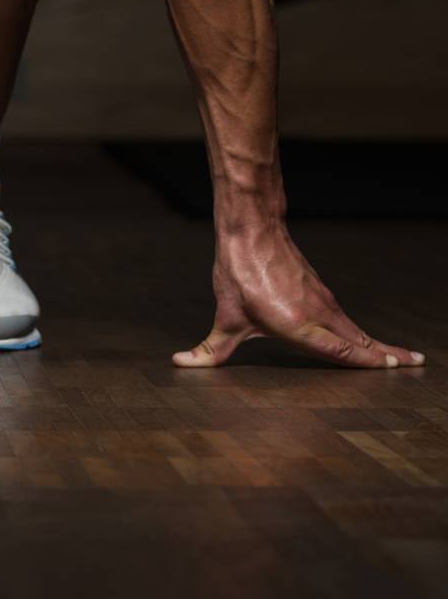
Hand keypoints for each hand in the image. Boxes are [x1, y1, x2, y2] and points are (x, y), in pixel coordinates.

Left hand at [174, 226, 424, 369]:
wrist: (251, 229)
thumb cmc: (238, 273)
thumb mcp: (225, 317)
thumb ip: (209, 350)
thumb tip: (181, 363)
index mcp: (300, 326)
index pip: (344, 351)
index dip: (370, 362)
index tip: (395, 369)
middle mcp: (319, 314)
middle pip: (361, 340)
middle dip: (388, 355)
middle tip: (416, 364)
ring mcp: (322, 301)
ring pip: (356, 328)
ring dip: (379, 343)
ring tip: (403, 357)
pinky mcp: (319, 291)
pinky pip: (346, 318)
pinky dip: (361, 331)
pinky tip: (366, 338)